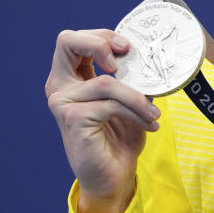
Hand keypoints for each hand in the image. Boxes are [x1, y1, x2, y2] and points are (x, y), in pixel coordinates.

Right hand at [45, 29, 160, 212]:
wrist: (113, 176)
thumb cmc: (120, 136)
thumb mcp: (129, 99)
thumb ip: (131, 76)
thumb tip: (150, 56)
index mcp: (71, 78)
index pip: (74, 40)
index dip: (101, 36)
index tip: (127, 48)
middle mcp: (60, 87)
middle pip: (67, 41)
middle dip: (101, 42)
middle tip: (125, 57)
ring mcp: (63, 103)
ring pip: (106, 82)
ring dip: (137, 97)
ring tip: (154, 113)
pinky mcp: (73, 119)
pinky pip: (111, 105)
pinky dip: (137, 112)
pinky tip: (149, 124)